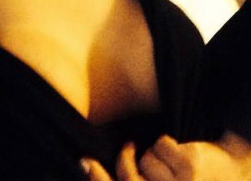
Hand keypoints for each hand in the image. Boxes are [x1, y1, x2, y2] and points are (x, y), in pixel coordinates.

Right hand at [81, 135, 250, 180]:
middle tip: (129, 147)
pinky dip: (170, 145)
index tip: (86, 162)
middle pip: (129, 176)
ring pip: (146, 158)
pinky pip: (162, 144)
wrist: (238, 177)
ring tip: (171, 162)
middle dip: (125, 159)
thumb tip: (92, 169)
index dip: (99, 180)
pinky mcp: (189, 165)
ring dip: (156, 156)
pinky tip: (183, 154)